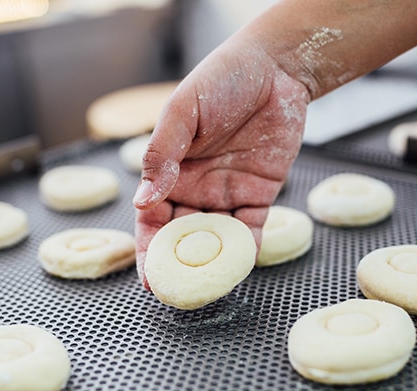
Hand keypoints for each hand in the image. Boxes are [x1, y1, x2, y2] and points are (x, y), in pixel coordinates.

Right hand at [133, 37, 309, 287]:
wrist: (274, 69)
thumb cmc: (221, 79)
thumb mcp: (182, 111)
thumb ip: (161, 154)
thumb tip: (142, 199)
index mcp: (170, 172)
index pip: (152, 220)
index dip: (149, 252)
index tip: (149, 280)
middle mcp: (195, 189)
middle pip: (181, 238)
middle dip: (178, 268)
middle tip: (177, 295)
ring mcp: (226, 195)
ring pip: (215, 240)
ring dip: (211, 265)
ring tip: (209, 290)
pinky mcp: (258, 195)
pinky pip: (250, 230)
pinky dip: (245, 251)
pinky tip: (240, 270)